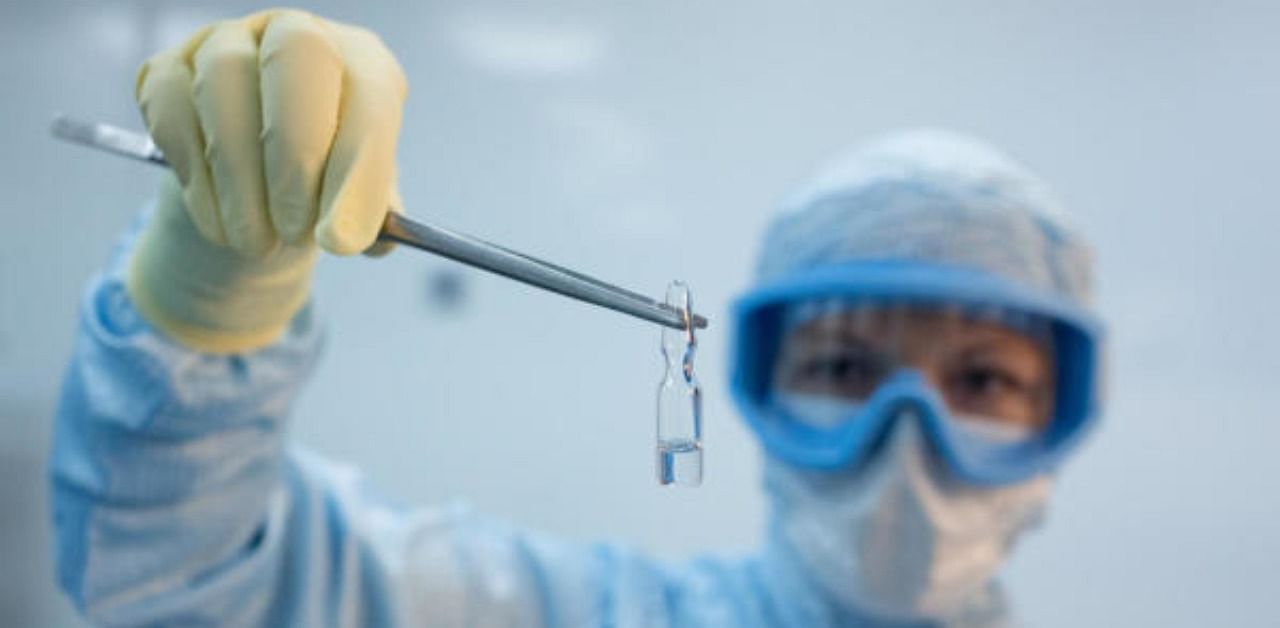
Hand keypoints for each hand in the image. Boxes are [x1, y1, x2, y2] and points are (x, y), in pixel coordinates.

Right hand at [127, 8, 406, 352]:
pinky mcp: (169, 69)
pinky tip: (219, 224)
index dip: (358, 170)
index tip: (341, 239)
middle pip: (297, 58)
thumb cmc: (324, 189)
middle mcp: (297, 34)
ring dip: (240, 179)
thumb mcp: (358, 202)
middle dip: (295, 159)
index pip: (371, 95)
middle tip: (295, 233)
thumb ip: (370, 218)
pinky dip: (195, 177)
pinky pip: (171, 107)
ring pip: (223, 84)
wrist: (261, 194)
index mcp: (362, 61)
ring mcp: (228, 43)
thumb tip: (359, 237)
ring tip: (256, 243)